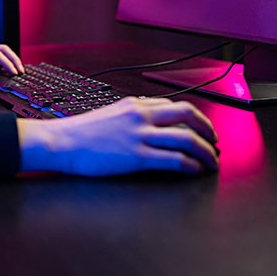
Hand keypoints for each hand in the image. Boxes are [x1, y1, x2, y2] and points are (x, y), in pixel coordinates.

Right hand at [17, 97, 218, 174]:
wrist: (61, 141)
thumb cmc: (80, 132)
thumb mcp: (109, 114)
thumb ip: (131, 116)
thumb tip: (149, 124)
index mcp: (134, 104)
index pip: (174, 105)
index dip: (195, 118)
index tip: (201, 128)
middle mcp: (141, 116)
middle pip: (188, 114)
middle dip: (208, 129)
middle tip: (214, 142)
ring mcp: (140, 135)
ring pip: (187, 138)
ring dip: (205, 152)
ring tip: (211, 162)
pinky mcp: (136, 156)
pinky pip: (174, 159)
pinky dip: (189, 165)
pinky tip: (193, 171)